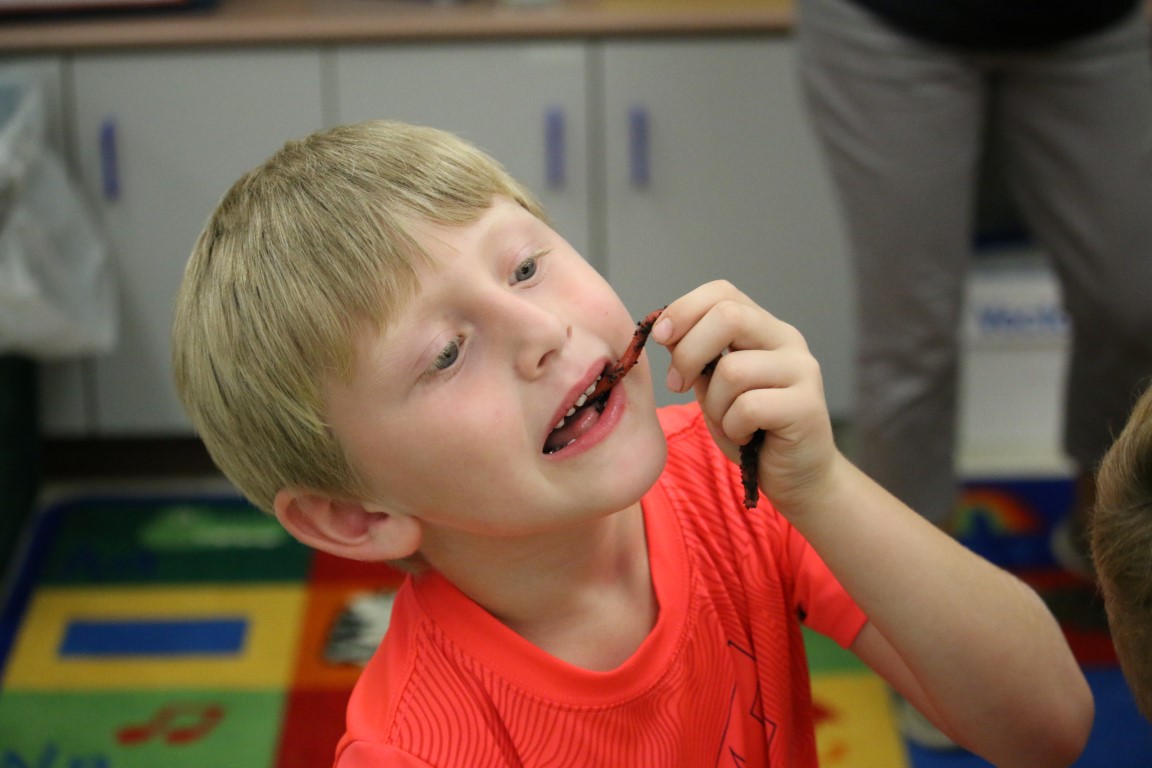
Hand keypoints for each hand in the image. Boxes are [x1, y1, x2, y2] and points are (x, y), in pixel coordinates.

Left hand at [651, 281, 837, 515]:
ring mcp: (802, 370)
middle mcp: (787, 340)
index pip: (722, 292)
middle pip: (728, 316)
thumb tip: (665, 329)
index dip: (684, 310)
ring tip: (728, 422)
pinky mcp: (807, 405)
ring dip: (714, 404)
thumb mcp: (714, 388)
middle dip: (688, 352)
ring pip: (733, 370)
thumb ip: (697, 357)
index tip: (660, 339)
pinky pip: (748, 407)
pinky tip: (747, 437)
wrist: (797, 478)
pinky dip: (734, 427)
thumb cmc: (751, 431)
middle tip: (677, 385)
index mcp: (764, 329)